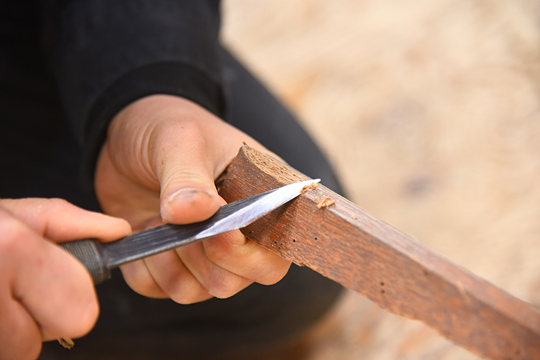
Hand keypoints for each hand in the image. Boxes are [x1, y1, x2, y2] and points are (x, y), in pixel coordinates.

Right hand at [0, 198, 130, 358]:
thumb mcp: (14, 213)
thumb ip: (72, 223)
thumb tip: (118, 232)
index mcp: (10, 250)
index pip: (80, 312)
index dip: (70, 298)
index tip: (50, 282)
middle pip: (36, 345)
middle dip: (31, 323)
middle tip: (8, 291)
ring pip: (11, 354)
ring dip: (5, 330)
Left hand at [95, 94, 290, 303]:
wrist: (128, 129)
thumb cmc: (169, 125)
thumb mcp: (180, 140)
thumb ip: (188, 178)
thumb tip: (192, 214)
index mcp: (262, 200)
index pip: (278, 253)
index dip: (247, 254)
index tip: (213, 231)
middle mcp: (241, 233)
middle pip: (238, 281)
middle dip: (202, 258)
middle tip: (175, 221)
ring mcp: (207, 251)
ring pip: (201, 290)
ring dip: (171, 262)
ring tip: (157, 220)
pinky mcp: (173, 261)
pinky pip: (162, 289)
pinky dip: (146, 268)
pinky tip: (142, 231)